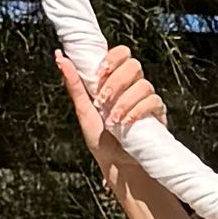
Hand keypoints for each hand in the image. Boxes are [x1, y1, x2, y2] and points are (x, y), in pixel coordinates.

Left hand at [58, 45, 169, 208]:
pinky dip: (138, 110)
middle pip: (134, 65)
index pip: (121, 53)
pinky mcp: (157, 113)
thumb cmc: (100, 139)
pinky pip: (154, 102)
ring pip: (143, 84)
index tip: (99, 74)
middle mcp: (132, 86)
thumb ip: (74, 84)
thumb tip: (60, 56)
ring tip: (112, 120)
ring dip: (124, 102)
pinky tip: (127, 122)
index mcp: (115, 80)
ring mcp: (146, 98)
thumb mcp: (83, 111)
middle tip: (102, 102)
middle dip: (116, 83)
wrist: (116, 165)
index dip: (112, 58)